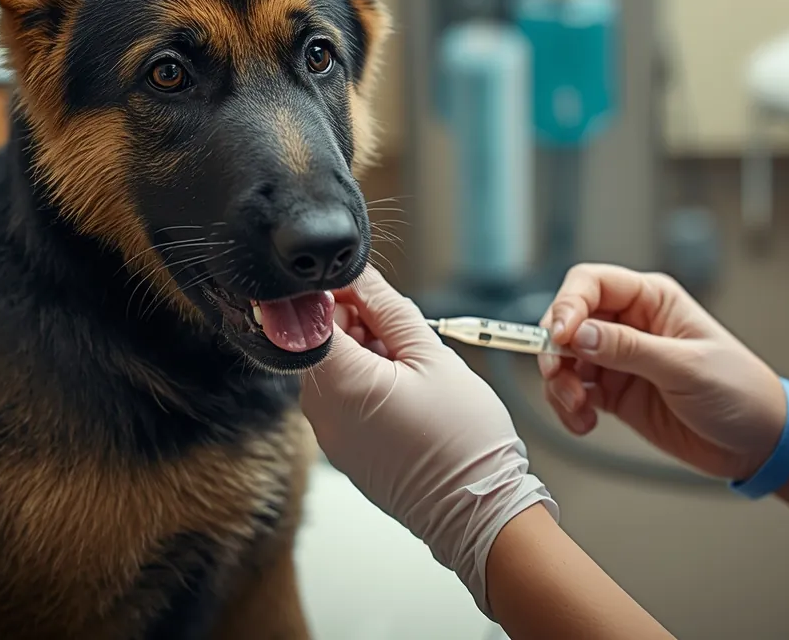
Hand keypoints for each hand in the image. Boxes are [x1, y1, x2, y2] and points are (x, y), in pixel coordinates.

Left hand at [302, 267, 556, 615]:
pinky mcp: (345, 452)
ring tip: (410, 360)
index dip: (335, 293)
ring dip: (364, 352)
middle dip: (352, 322)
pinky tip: (407, 386)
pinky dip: (367, 383)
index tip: (363, 285)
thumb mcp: (432, 356)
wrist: (477, 511)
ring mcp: (330, 436)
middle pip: (319, 345)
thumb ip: (388, 309)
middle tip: (398, 324)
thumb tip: (361, 276)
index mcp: (339, 384)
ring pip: (333, 371)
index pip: (310, 319)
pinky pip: (343, 401)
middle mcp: (321, 413)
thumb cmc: (463, 439)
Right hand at [540, 263, 786, 480]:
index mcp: (652, 300)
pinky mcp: (615, 393)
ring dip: (559, 385)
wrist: (758, 442)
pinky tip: (585, 423)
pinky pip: (574, 393)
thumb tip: (578, 334)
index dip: (568, 304)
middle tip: (557, 377)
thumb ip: (628, 350)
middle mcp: (631, 324)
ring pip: (565, 360)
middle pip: (569, 321)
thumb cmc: (739, 391)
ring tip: (577, 409)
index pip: (592, 284)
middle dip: (555, 349)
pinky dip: (569, 408)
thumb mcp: (685, 367)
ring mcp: (620, 360)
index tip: (559, 336)